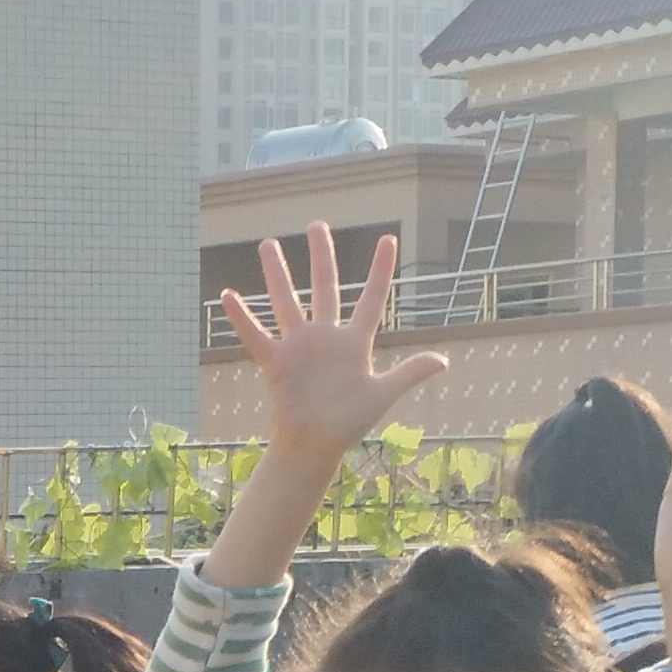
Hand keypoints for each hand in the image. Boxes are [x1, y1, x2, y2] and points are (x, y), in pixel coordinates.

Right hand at [205, 226, 453, 590]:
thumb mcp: (382, 395)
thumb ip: (409, 373)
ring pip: (287, 302)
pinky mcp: (276, 362)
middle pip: (325, 287)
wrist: (314, 446)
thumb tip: (443, 362)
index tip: (388, 240)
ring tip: (267, 244)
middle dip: (321, 256)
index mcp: (354, 342)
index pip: (371, 298)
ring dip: (277, 275)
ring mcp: (299, 347)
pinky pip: (257, 336)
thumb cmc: (348, 423)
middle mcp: (326, 337)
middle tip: (317, 226)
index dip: (380, 271)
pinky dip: (242, 318)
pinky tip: (228, 296)